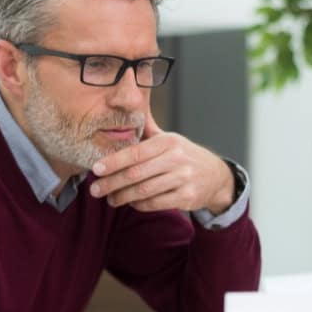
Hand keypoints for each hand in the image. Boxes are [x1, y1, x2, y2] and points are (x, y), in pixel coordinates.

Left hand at [89, 113, 234, 213]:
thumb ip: (147, 128)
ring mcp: (183, 178)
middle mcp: (177, 158)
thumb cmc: (184, 155)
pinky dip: (139, 205)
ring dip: (122, 197)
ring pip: (144, 191)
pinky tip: (130, 203)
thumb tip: (128, 107)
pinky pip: (155, 203)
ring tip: (109, 199)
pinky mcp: (186, 197)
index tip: (96, 169)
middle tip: (95, 190)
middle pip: (136, 173)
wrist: (216, 176)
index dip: (113, 161)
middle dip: (112, 183)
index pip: (135, 152)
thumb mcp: (169, 138)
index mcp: (168, 141)